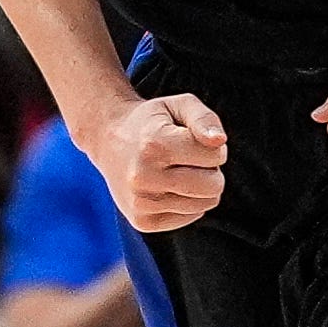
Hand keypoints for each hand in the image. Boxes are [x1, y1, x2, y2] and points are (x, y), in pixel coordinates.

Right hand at [87, 93, 227, 232]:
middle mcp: (143, 177)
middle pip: (213, 185)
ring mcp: (141, 203)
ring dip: (199, 186)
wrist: (108, 140)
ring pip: (205, 203)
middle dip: (210, 169)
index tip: (193, 140)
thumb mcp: (179, 105)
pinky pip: (191, 216)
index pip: (215, 155)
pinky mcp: (142, 222)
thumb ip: (204, 118)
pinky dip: (188, 202)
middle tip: (187, 158)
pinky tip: (168, 187)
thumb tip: (219, 141)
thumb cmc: (153, 122)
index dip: (213, 146)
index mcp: (154, 144)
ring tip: (176, 171)